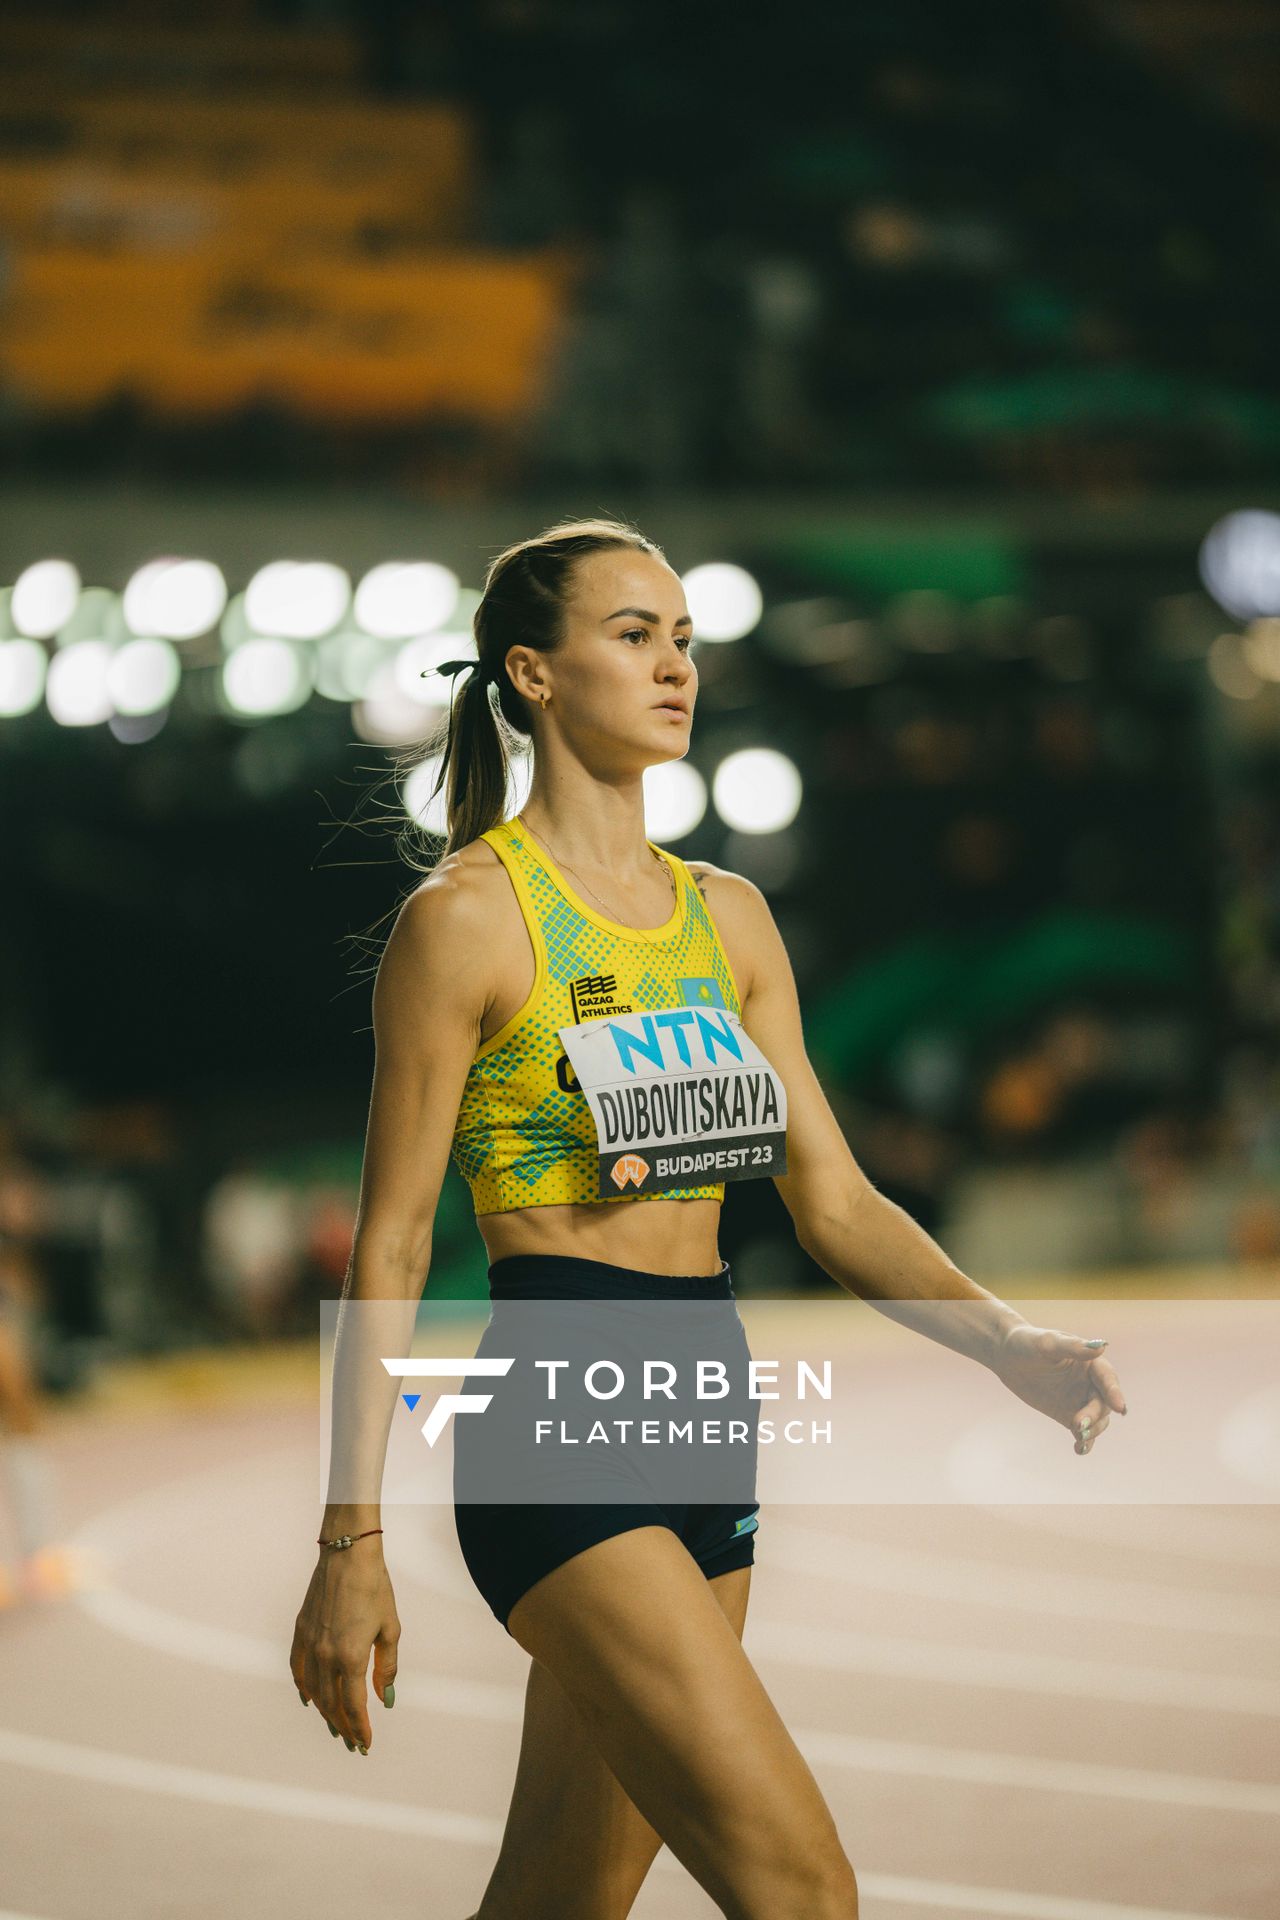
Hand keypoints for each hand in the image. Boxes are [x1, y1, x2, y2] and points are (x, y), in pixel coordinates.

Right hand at [290, 1542, 399, 1753]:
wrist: (348, 1554)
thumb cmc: (375, 1587)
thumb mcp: (390, 1628)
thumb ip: (386, 1667)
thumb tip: (384, 1698)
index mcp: (350, 1656)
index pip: (353, 1706)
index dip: (360, 1728)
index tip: (365, 1744)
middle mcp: (325, 1655)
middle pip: (332, 1704)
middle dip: (343, 1727)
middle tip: (353, 1744)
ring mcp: (309, 1644)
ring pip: (313, 1691)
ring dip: (324, 1713)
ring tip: (336, 1727)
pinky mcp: (300, 1631)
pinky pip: (297, 1669)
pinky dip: (303, 1688)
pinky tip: (309, 1699)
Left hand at [991, 1324, 1127, 1453]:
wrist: (1007, 1356)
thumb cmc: (1028, 1343)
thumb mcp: (1047, 1343)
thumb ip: (1072, 1347)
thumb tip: (1102, 1346)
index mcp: (1090, 1363)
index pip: (1108, 1378)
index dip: (1115, 1392)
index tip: (1119, 1407)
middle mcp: (1091, 1383)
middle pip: (1103, 1403)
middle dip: (1094, 1415)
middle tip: (1077, 1423)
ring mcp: (1080, 1400)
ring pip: (1097, 1420)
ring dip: (1092, 1430)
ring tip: (1078, 1436)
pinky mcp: (1068, 1414)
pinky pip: (1082, 1431)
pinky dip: (1085, 1442)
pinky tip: (1079, 1449)